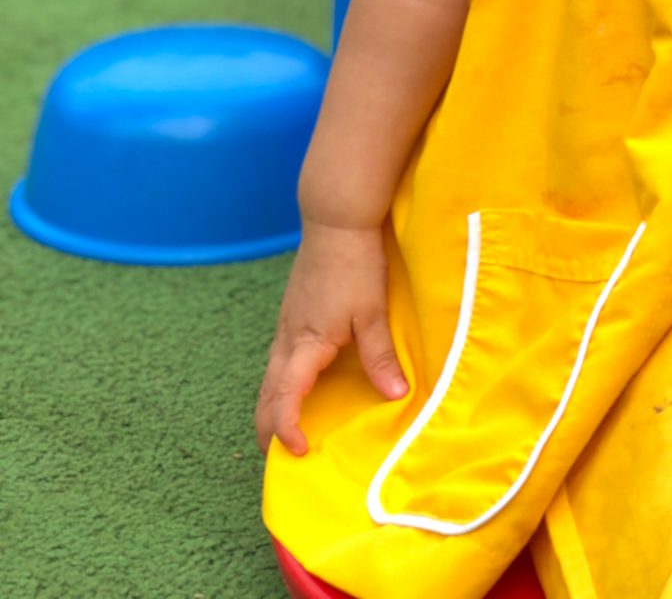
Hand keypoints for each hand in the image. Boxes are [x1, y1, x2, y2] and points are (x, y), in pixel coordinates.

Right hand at [255, 221, 408, 456]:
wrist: (336, 220)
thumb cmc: (355, 265)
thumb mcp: (373, 311)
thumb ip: (380, 355)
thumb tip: (396, 395)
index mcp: (304, 344)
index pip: (283, 399)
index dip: (286, 430)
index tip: (298, 452)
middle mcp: (286, 340)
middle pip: (265, 397)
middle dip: (268, 432)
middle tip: (283, 461)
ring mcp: (285, 328)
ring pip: (268, 381)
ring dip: (272, 410)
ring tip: (287, 435)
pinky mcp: (291, 317)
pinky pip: (278, 363)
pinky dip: (280, 388)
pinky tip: (298, 391)